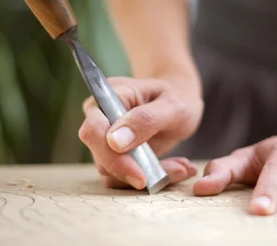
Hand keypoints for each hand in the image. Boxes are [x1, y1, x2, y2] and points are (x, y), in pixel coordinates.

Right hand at [79, 75, 202, 189]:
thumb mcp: (172, 106)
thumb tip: (114, 142)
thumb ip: (145, 119)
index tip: (141, 175)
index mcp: (110, 97)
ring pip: (113, 172)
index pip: (94, 130)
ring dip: (148, 176)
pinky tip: (177, 168)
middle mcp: (101, 119)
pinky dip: (152, 178)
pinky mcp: (117, 157)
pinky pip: (125, 177)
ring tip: (182, 166)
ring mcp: (106, 140)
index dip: (111, 155)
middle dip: (134, 171)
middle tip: (175, 171)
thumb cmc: (176, 96)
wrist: (180, 100)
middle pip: (100, 156)